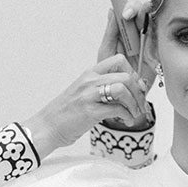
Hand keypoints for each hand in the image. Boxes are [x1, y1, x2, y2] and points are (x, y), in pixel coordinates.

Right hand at [25, 53, 148, 159]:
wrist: (47, 127)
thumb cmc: (66, 112)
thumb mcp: (84, 92)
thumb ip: (104, 88)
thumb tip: (131, 90)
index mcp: (90, 73)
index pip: (119, 60)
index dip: (134, 73)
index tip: (136, 87)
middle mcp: (90, 81)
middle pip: (126, 76)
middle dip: (138, 92)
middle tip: (140, 104)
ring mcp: (89, 95)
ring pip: (122, 89)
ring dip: (134, 103)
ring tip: (134, 113)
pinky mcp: (90, 111)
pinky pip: (117, 109)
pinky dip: (127, 116)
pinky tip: (127, 121)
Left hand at [97, 0, 156, 90]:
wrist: (122, 95)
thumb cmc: (111, 74)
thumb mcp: (107, 52)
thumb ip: (110, 32)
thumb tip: (112, 10)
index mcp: (125, 30)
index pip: (130, 10)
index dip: (129, 6)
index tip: (124, 14)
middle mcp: (139, 33)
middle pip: (145, 11)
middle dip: (140, 9)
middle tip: (131, 17)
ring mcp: (151, 41)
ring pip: (156, 21)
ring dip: (151, 19)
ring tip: (141, 29)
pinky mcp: (160, 52)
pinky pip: (165, 39)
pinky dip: (161, 35)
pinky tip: (153, 40)